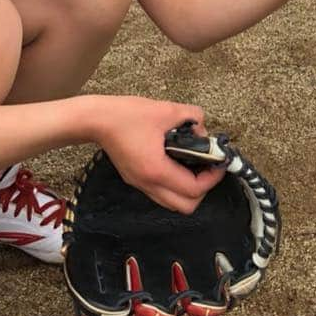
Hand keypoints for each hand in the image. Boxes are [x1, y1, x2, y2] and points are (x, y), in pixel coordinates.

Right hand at [100, 99, 225, 214]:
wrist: (97, 120)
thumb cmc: (127, 115)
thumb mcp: (166, 110)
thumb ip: (192, 117)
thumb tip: (203, 128)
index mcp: (156, 170)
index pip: (194, 189)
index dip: (212, 178)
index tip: (219, 162)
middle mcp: (148, 184)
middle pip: (185, 206)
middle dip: (203, 189)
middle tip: (208, 167)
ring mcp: (140, 184)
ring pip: (173, 203)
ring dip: (189, 190)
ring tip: (195, 165)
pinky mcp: (136, 180)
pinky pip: (162, 193)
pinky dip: (176, 185)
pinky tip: (178, 162)